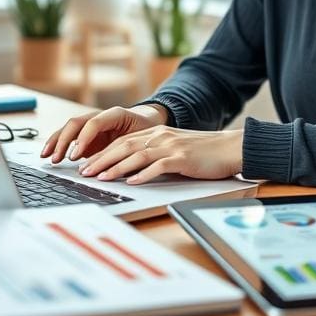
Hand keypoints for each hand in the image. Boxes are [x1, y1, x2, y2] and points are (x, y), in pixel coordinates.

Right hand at [40, 104, 167, 163]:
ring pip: (69, 127)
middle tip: (57, 159)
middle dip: (64, 141)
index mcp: (115, 114)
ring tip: (47, 156)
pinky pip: (69, 135)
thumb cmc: (146, 130)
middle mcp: (100, 116)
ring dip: (56, 141)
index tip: (75, 156)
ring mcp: (91, 122)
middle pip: (76, 123)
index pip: (93, 123)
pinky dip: (58, 143)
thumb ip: (130, 149)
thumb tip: (118, 168)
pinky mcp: (86, 132)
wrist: (148, 120)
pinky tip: (49, 154)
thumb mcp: (143, 138)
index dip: (83, 139)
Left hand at [77, 127, 244, 183]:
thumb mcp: (174, 149)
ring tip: (102, 178)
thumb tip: (131, 170)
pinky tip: (133, 182)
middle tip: (85, 172)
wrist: (230, 148)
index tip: (87, 164)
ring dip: (117, 167)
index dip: (102, 153)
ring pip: (137, 155)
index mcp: (156, 133)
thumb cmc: (203, 153)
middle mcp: (160, 137)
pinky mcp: (183, 158)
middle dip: (102, 160)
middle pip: (124, 147)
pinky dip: (144, 174)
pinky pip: (159, 165)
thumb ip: (154, 155)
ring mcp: (171, 146)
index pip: (122, 142)